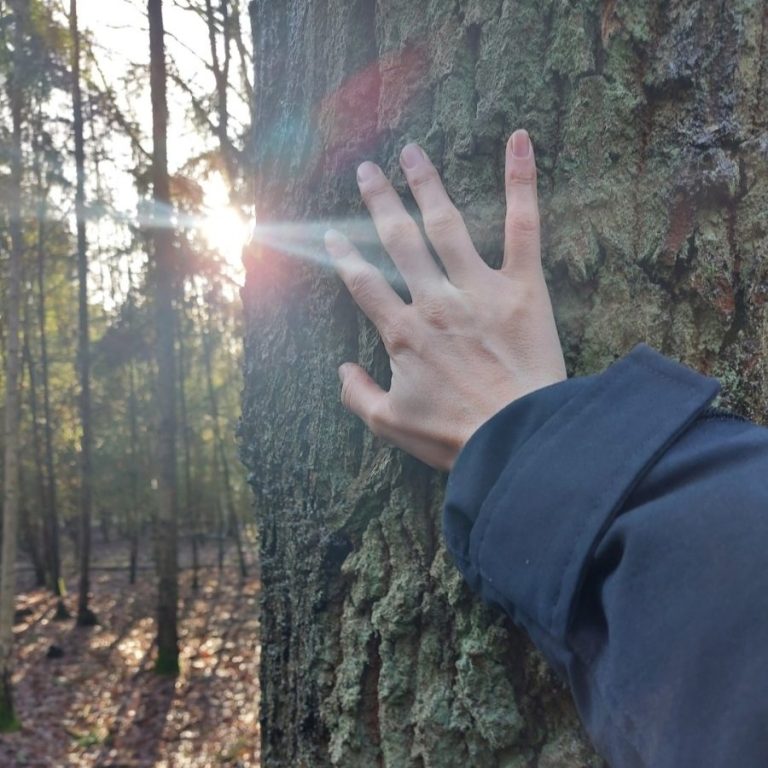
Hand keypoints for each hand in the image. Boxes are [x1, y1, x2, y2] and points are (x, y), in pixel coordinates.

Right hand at [325, 130, 566, 470]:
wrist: (517, 438)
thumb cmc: (455, 437)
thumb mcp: (391, 425)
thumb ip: (357, 396)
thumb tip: (340, 370)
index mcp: (403, 334)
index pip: (364, 285)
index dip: (345, 257)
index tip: (332, 234)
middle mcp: (434, 302)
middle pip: (398, 242)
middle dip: (378, 204)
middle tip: (365, 171)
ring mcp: (478, 290)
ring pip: (445, 225)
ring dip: (426, 185)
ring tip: (411, 153)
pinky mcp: (523, 287)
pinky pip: (522, 227)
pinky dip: (521, 182)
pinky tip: (520, 139)